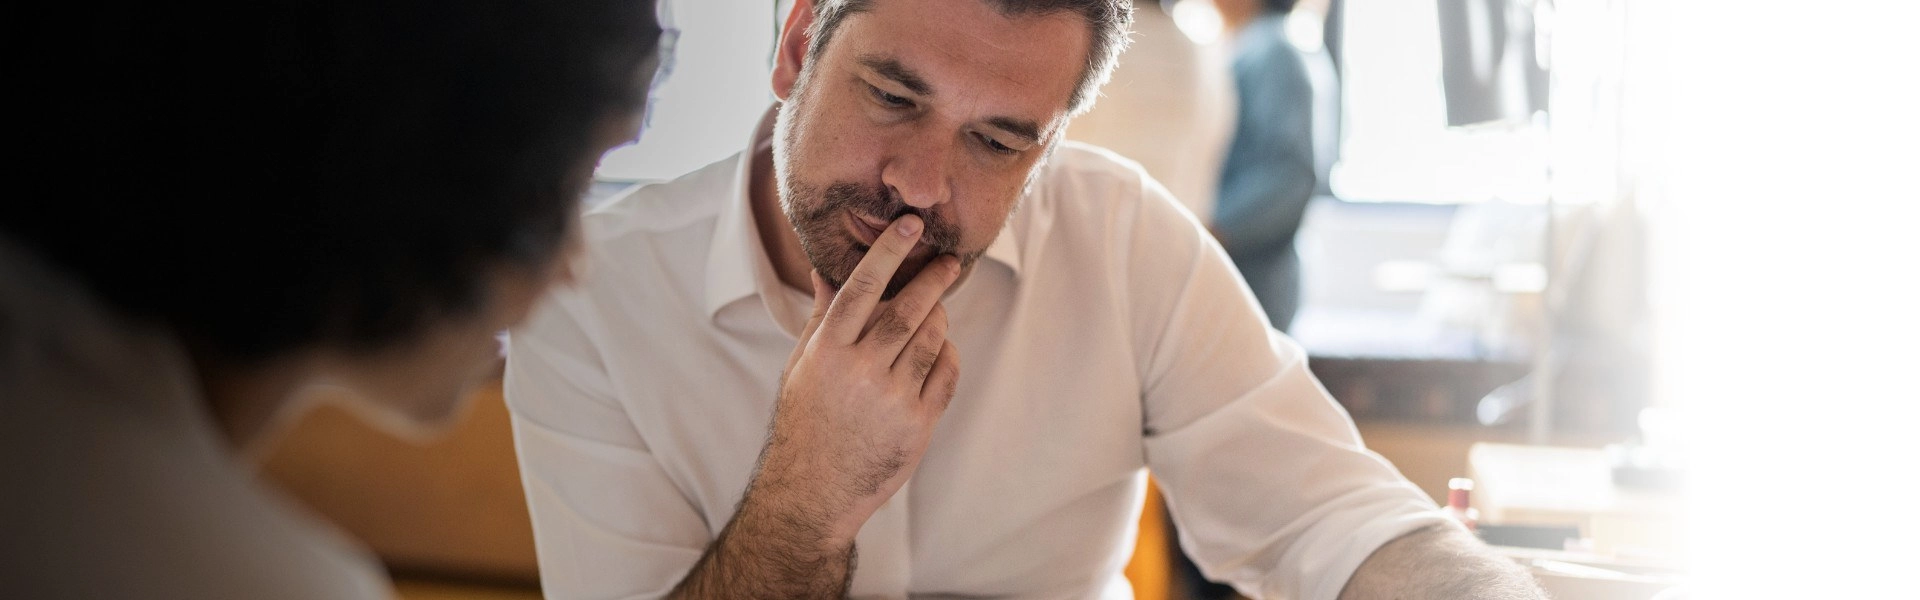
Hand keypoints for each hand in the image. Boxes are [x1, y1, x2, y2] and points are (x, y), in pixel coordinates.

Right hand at [756, 214, 962, 547]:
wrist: (813, 490)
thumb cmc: (804, 422)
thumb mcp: (802, 366)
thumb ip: (821, 317)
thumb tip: (824, 272)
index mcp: (827, 351)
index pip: (862, 287)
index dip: (888, 252)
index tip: (911, 226)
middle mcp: (860, 371)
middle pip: (907, 310)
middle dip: (932, 279)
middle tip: (949, 261)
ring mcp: (892, 398)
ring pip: (933, 339)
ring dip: (940, 319)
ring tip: (936, 312)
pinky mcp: (918, 424)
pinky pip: (946, 374)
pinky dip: (948, 355)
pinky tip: (939, 351)